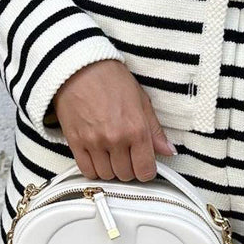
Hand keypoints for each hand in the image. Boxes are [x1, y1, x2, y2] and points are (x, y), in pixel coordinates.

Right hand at [51, 59, 177, 181]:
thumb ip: (155, 130)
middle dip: (130, 168)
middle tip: (128, 155)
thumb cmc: (112, 79)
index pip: (145, 170)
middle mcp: (116, 139)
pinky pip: (87, 171)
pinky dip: (94, 169)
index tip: (144, 164)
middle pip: (126, 175)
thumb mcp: (141, 100)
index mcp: (136, 129)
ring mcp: (94, 142)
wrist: (80, 68)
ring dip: (112, 169)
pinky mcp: (75, 142)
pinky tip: (98, 157)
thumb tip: (168, 150)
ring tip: (112, 153)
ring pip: (106, 175)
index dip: (147, 171)